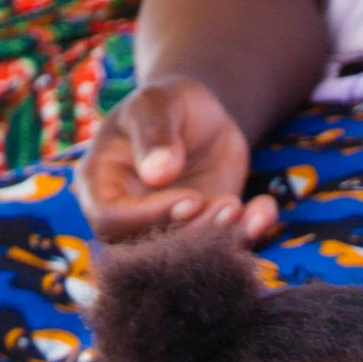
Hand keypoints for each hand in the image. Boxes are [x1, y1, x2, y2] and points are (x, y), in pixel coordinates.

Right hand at [74, 78, 280, 243]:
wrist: (201, 117)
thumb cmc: (167, 103)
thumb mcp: (158, 102)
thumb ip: (155, 132)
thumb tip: (158, 173)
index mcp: (99, 185)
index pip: (110, 220)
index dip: (149, 218)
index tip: (191, 199)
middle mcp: (125, 219)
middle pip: (147, 250)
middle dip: (192, 234)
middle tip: (227, 205)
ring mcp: (161, 234)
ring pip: (184, 259)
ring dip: (219, 240)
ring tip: (240, 206)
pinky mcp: (198, 239)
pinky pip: (220, 251)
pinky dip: (246, 236)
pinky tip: (264, 209)